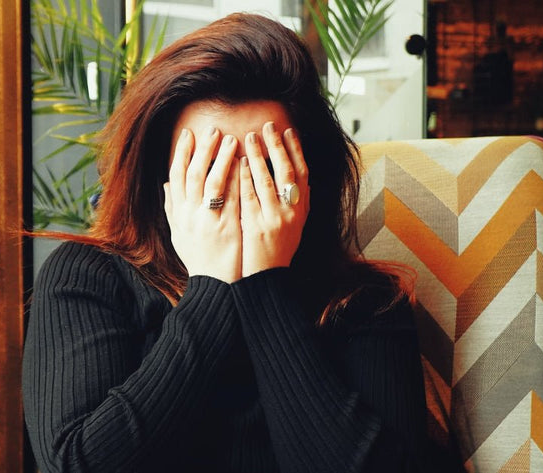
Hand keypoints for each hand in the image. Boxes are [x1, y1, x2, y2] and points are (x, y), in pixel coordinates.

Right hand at [164, 126, 241, 282]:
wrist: (215, 286)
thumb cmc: (199, 259)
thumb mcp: (179, 234)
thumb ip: (172, 209)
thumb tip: (166, 185)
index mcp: (179, 214)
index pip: (176, 176)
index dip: (182, 153)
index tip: (188, 134)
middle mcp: (190, 215)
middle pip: (194, 174)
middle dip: (203, 149)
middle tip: (212, 129)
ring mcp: (208, 221)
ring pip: (213, 181)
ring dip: (222, 158)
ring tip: (232, 139)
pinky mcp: (227, 227)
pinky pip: (232, 197)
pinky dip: (236, 178)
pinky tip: (245, 163)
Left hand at [239, 122, 309, 276]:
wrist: (267, 279)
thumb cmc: (277, 251)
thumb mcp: (293, 225)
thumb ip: (294, 203)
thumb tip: (301, 178)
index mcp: (301, 209)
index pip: (303, 172)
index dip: (296, 150)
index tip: (288, 131)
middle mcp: (292, 212)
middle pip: (288, 171)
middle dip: (277, 146)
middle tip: (268, 126)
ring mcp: (275, 219)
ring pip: (268, 180)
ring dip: (260, 156)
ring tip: (249, 137)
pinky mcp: (257, 226)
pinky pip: (250, 196)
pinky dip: (245, 177)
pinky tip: (239, 163)